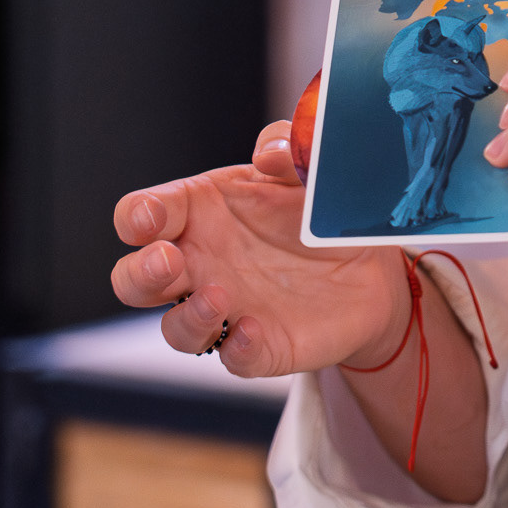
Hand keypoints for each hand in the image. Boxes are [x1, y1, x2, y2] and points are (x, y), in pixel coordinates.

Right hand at [112, 107, 406, 377]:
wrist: (373, 266)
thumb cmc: (317, 211)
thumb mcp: (306, 169)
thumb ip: (289, 148)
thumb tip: (269, 153)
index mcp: (199, 212)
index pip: (141, 215)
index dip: (136, 217)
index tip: (152, 219)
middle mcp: (200, 265)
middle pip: (133, 280)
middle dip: (140, 273)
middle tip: (170, 261)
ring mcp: (225, 310)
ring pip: (176, 329)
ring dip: (188, 318)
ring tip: (219, 297)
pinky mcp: (259, 346)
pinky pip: (234, 359)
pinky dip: (237, 350)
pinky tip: (251, 331)